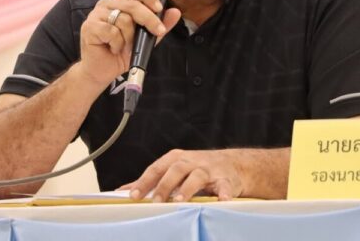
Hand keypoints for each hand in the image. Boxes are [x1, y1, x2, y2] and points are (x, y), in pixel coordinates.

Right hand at [77, 0, 180, 88]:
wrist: (101, 72)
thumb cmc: (120, 54)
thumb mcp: (145, 39)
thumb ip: (159, 25)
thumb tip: (176, 12)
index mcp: (119, 3)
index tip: (160, 9)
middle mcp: (106, 5)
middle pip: (133, 5)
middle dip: (149, 19)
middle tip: (158, 31)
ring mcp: (96, 15)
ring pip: (124, 20)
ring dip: (129, 38)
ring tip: (124, 47)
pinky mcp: (90, 27)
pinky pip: (112, 32)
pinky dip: (117, 44)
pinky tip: (113, 49)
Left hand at [119, 149, 243, 201]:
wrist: (233, 165)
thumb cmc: (198, 168)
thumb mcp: (174, 169)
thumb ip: (152, 180)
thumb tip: (125, 190)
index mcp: (176, 158)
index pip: (156, 168)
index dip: (145, 181)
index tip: (133, 196)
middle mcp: (191, 161)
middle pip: (175, 169)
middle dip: (164, 185)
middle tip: (155, 201)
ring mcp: (209, 169)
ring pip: (197, 176)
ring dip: (188, 188)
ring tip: (180, 201)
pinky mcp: (226, 179)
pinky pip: (224, 186)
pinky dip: (223, 193)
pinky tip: (221, 200)